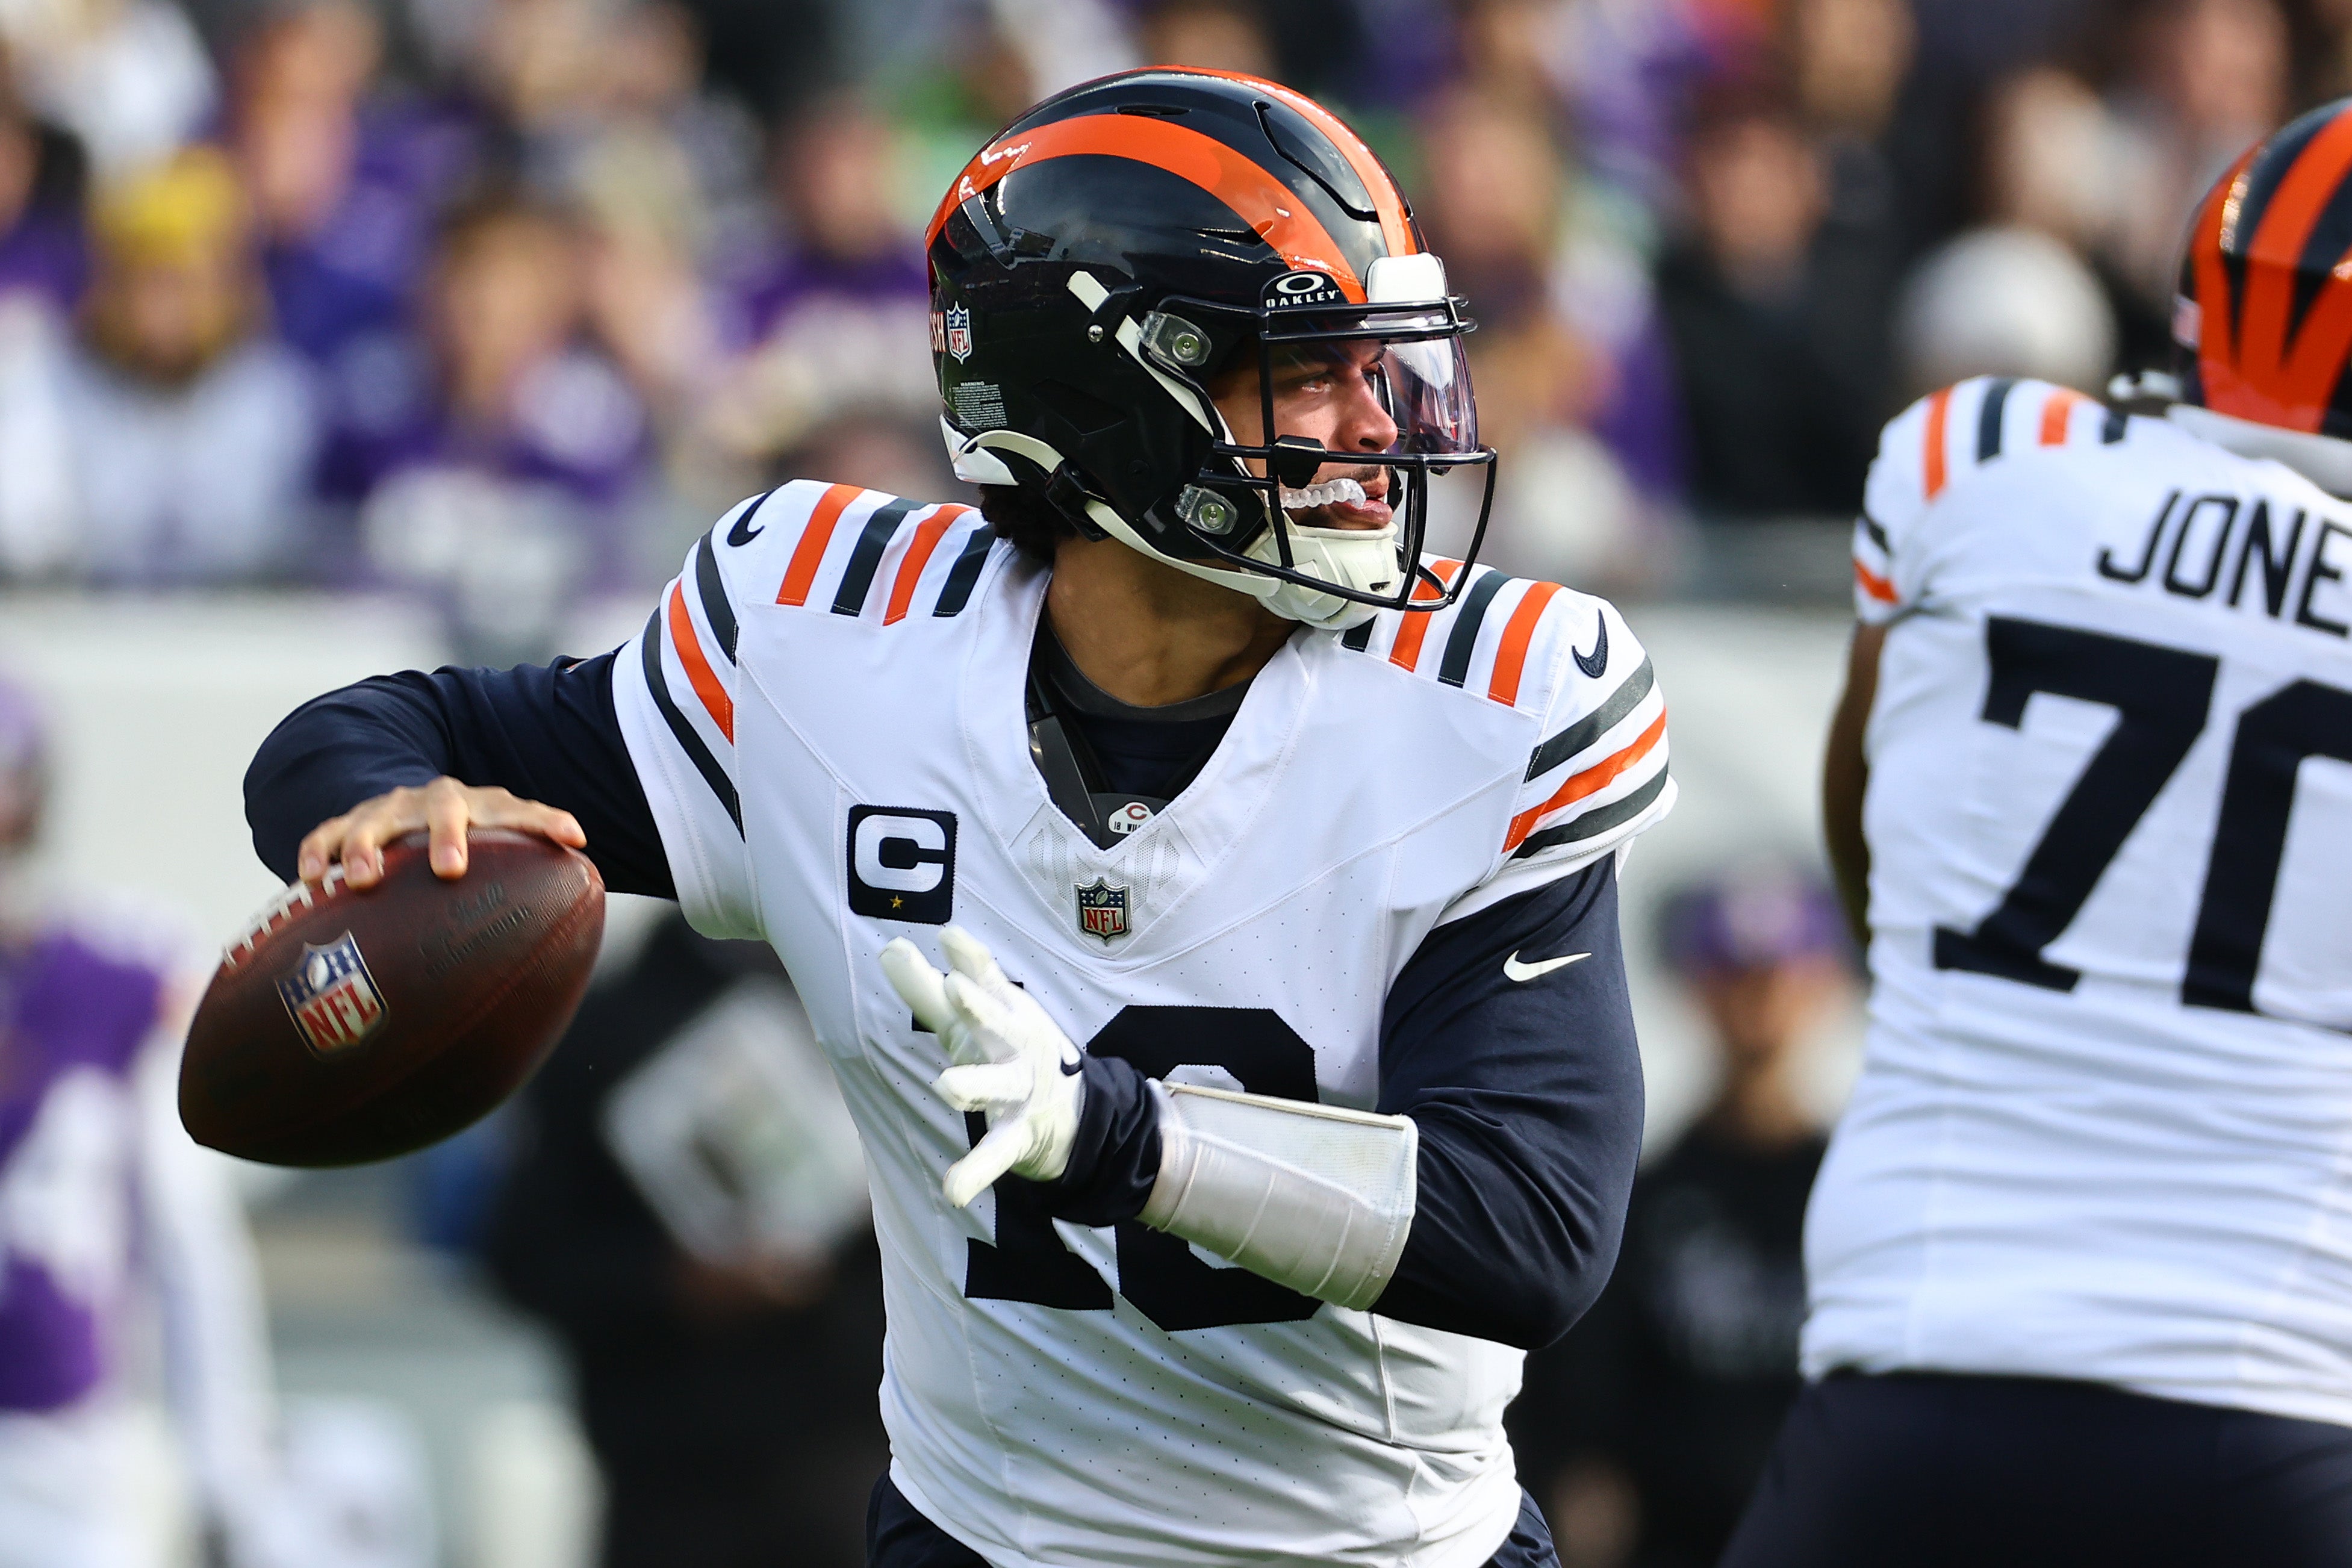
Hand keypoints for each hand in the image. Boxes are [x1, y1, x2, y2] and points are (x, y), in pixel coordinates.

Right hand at [296, 777, 585, 887]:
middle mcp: (433, 802)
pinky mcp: (344, 825)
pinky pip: (323, 834)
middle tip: (449, 869)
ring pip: (372, 820)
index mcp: (480, 806)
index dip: (546, 820)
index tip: (573, 838)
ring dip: (365, 846)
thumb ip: (541, 851)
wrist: (408, 804)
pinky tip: (307, 880)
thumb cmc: (468, 837)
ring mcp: (386, 811)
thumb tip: (592, 871)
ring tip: (360, 879)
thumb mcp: (503, 838)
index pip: (519, 808)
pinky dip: (315, 853)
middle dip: (447, 835)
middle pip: (443, 807)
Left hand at [879, 926, 1084, 1207]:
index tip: (950, 935)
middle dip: (979, 1007)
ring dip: (974, 1082)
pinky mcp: (1017, 1134)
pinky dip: (976, 1172)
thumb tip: (889, 946)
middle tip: (955, 987)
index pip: (986, 981)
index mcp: (1005, 1013)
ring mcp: (1019, 1090)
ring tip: (947, 1086)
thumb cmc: (1007, 1052)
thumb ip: (928, 989)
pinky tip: (954, 1189)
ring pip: (996, 1084)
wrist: (1071, 1112)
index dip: (970, 959)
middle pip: (996, 1023)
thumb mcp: (972, 1021)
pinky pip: (996, 1153)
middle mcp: (1016, 1046)